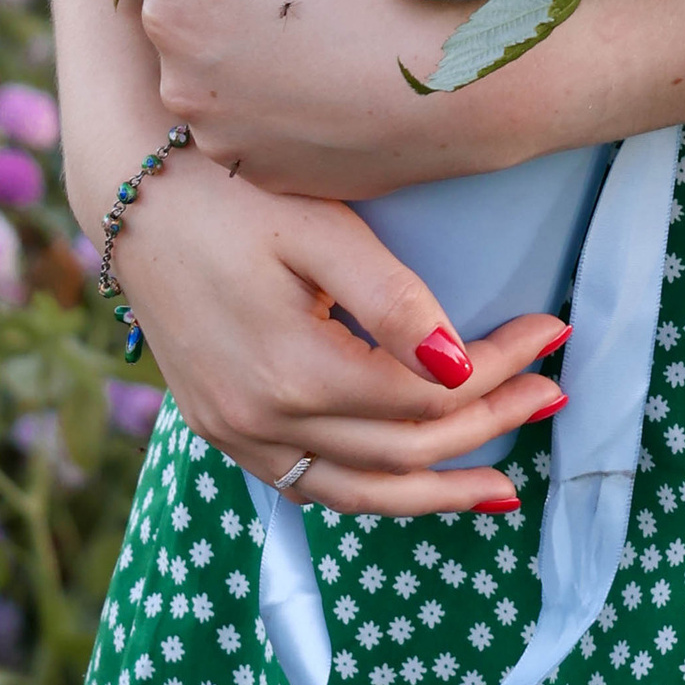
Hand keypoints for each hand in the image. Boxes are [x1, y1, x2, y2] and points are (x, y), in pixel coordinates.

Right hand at [116, 138, 566, 516]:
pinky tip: (411, 483)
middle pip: (404, 451)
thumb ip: (390, 299)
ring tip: (504, 486)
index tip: (551, 329)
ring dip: (437, 489)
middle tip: (552, 387)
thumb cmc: (230, 190)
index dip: (499, 367)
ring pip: (358, 493)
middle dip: (490, 422)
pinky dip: (372, 491)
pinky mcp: (222, 431)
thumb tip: (458, 364)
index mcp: (293, 370)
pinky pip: (311, 485)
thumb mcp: (317, 226)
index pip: (428, 396)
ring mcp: (236, 436)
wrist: (132, 197)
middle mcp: (262, 422)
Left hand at [140, 0, 501, 197]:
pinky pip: (244, 113)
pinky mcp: (254, 170)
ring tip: (311, 15)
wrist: (440, 95)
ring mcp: (214, 136)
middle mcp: (175, 84)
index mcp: (171, 13)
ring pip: (213, 58)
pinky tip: (319, 68)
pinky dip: (268, 86)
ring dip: (242, 29)